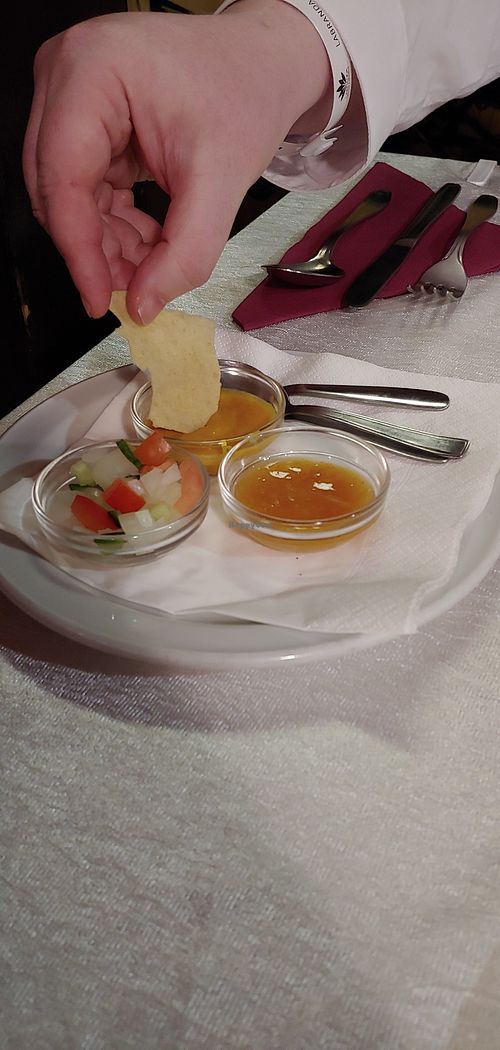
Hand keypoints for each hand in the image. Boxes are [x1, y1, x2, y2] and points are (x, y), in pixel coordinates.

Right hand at [23, 4, 330, 322]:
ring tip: (150, 263)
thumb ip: (185, 253)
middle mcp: (67, 73)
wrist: (264, 64)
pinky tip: (146, 239)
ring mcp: (71, 94)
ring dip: (105, 240)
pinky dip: (112, 222)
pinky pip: (83, 188)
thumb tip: (143, 305)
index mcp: (93, 69)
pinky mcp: (84, 118)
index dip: (79, 249)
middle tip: (132, 289)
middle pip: (56, 188)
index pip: (64, 177)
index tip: (99, 299)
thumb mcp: (222, 182)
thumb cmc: (245, 93)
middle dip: (94, 248)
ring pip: (67, 194)